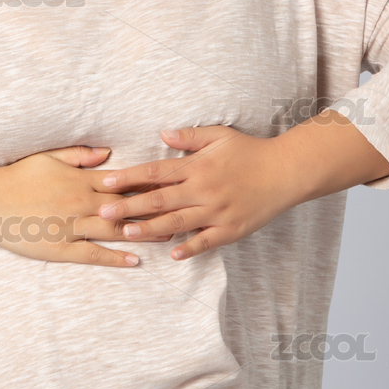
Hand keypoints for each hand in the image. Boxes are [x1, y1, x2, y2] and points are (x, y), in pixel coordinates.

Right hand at [0, 145, 172, 266]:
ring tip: (169, 237)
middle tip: (183, 212)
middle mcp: (82, 203)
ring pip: (115, 231)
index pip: (122, 182)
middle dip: (155, 210)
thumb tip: (108, 153)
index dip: (148, 184)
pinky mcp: (62, 247)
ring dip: (143, 233)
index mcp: (81, 180)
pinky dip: (115, 256)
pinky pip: (94, 253)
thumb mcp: (49, 157)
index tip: (172, 184)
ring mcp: (73, 226)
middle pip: (126, 207)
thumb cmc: (19, 177)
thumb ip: (81, 155)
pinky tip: (135, 260)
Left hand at [95, 114, 388, 259]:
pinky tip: (172, 254)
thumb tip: (162, 134)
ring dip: (150, 229)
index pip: (156, 172)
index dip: (130, 177)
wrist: (286, 172)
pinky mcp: (232, 229)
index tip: (106, 182)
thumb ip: (190, 137)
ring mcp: (217, 211)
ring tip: (127, 234)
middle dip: (129, 206)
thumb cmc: (250, 151)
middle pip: (159, 200)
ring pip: (177, 223)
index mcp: (197, 166)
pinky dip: (189, 248)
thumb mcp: (220, 135)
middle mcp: (203, 190)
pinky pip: (207, 241)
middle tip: (102, 214)